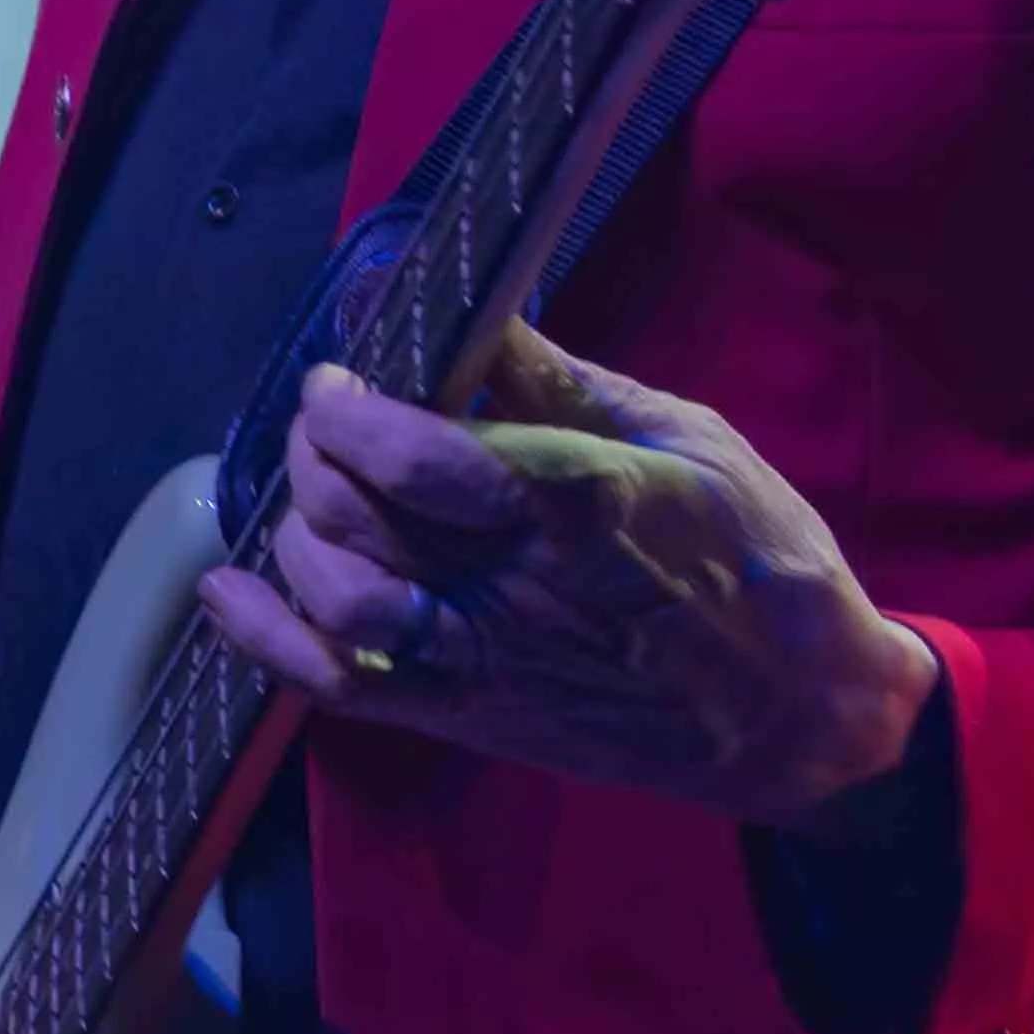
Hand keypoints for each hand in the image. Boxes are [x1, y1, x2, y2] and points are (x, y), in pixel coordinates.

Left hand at [192, 328, 941, 822]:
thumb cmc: (760, 560)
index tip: (338, 378)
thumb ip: (564, 385)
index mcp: (579, 503)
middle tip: (324, 421)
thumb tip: (476, 314)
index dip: (351, 410)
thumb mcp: (685, 440)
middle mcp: (523, 587)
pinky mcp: (478, 719)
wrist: (804, 717)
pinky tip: (229, 594)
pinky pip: (349, 688)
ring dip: (298, 536)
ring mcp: (494, 663)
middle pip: (364, 518)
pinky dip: (271, 643)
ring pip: (344, 600)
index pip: (421, 455)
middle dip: (316, 456)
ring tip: (310, 494)